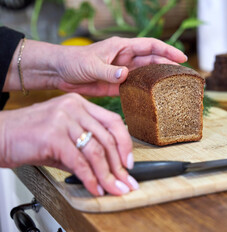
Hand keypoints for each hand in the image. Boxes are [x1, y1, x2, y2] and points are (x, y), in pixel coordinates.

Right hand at [0, 93, 137, 195]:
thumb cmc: (29, 135)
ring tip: (113, 189)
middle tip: (125, 182)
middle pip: (108, 138)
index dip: (126, 144)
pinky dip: (89, 178)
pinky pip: (79, 162)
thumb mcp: (63, 134)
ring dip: (107, 175)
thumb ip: (85, 144)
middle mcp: (74, 108)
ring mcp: (64, 120)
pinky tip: (94, 188)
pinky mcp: (53, 136)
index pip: (114, 121)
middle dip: (119, 166)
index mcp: (80, 104)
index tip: (129, 162)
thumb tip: (109, 166)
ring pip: (96, 151)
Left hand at [54, 37, 187, 95]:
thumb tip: (125, 75)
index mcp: (123, 48)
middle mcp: (126, 59)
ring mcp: (123, 73)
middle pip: (153, 61)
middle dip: (168, 66)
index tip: (182, 58)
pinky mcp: (118, 86)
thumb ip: (108, 70)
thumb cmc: (74, 61)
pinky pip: (136, 88)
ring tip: (174, 88)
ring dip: (159, 80)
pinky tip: (155, 98)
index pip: (151, 46)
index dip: (167, 51)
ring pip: (147, 75)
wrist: (60, 73)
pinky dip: (146, 92)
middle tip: (183, 76)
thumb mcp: (91, 64)